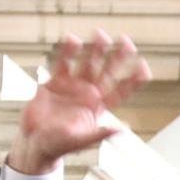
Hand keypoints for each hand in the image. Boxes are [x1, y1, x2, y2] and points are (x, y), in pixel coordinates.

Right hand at [8, 31, 150, 173]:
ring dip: (95, 50)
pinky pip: (62, 64)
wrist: (35, 142)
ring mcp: (73, 87)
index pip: (121, 91)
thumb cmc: (60, 146)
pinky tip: (72, 40)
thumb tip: (121, 129)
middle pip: (107, 72)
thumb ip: (99, 135)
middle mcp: (89, 94)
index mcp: (99, 108)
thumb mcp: (81, 142)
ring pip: (87, 64)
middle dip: (117, 58)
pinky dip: (67, 53)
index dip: (133, 80)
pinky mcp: (54, 83)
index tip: (143, 66)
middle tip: (126, 41)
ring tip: (100, 34)